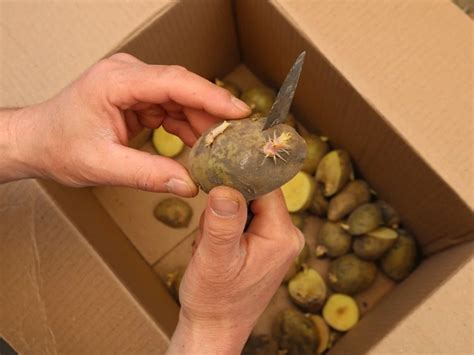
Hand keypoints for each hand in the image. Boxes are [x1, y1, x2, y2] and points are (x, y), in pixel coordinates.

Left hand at [1, 53, 249, 194]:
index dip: (211, 97)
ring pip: (181, 99)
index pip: (174, 82)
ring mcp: (134, 84)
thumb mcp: (102, 166)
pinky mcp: (138, 97)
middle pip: (183, 89)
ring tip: (220, 148)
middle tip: (238, 139)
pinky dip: (187, 127)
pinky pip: (172, 108)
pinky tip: (199, 145)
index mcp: (116, 81)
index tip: (240, 112)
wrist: (38, 141)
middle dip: (212, 114)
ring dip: (201, 123)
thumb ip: (147, 175)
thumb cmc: (59, 146)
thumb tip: (189, 185)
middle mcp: (128, 75)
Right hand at [167, 187, 303, 354]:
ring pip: (244, 206)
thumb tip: (225, 187)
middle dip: (226, 208)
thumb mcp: (214, 260)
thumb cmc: (215, 300)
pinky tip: (216, 250)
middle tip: (210, 235)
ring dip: (222, 220)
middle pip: (254, 194)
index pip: (265, 186)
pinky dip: (224, 230)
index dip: (237, 180)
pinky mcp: (264, 246)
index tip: (213, 186)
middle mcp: (286, 235)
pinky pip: (242, 221)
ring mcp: (276, 241)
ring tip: (212, 248)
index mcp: (283, 235)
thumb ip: (222, 223)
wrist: (214, 328)